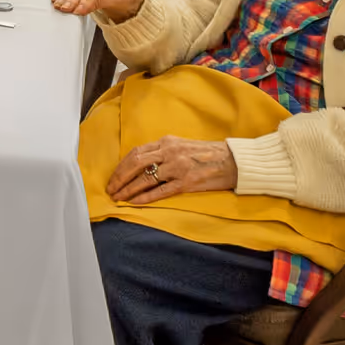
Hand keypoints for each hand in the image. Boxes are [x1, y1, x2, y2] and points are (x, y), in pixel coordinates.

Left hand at [105, 136, 237, 204]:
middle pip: (135, 164)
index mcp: (167, 142)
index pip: (136, 153)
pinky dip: (144, 198)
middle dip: (119, 178)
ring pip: (144, 179)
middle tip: (111, 189)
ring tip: (119, 198)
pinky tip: (134, 203)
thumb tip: (141, 163)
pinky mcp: (186, 183)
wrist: (233, 161)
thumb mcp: (182, 145)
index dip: (121, 166)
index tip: (113, 177)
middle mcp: (169, 152)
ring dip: (128, 190)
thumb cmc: (207, 154)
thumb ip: (163, 151)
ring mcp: (177, 168)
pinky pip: (160, 191)